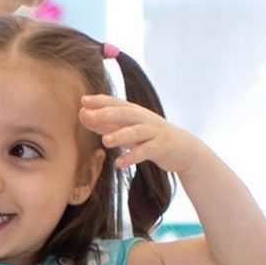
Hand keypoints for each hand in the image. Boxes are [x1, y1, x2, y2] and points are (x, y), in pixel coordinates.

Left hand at [79, 95, 213, 176]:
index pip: (116, 103)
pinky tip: (119, 164)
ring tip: (104, 141)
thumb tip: (82, 115)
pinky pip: (146, 151)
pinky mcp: (161, 147)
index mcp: (135, 113)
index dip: (101, 101)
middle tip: (88, 115)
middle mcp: (144, 119)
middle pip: (125, 114)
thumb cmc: (150, 137)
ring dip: (120, 135)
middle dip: (106, 114)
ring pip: (136, 131)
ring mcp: (154, 132)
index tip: (83, 100)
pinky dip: (132, 157)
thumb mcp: (128, 129)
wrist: (183, 149)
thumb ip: (106, 123)